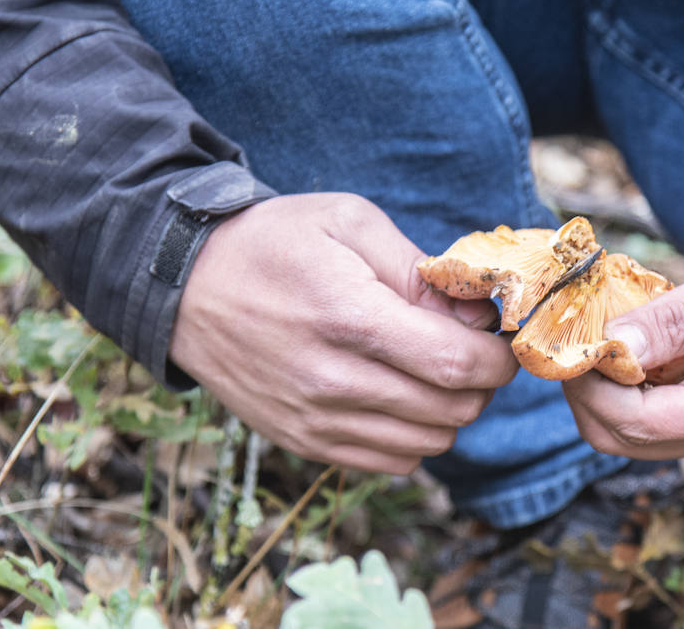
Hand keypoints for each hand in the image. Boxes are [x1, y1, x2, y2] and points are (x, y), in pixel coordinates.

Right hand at [168, 193, 517, 474]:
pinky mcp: (303, 442)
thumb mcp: (349, 222)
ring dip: (449, 410)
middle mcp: (332, 381)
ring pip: (428, 443)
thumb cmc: (274, 242)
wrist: (184, 284)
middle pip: (451, 410)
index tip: (499, 339)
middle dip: (481, 382)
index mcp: (349, 318)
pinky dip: (413, 436)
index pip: (457, 364)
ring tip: (433, 369)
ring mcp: (315, 419)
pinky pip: (390, 462)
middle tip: (470, 348)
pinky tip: (401, 394)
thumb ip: (419, 270)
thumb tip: (476, 313)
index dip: (496, 358)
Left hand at [564, 236, 683, 459]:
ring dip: (600, 383)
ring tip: (605, 326)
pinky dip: (622, 381)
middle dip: (585, 385)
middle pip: (617, 436)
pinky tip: (630, 337)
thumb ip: (674, 320)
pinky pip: (643, 414)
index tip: (575, 332)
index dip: (591, 381)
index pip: (634, 421)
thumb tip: (612, 344)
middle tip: (580, 326)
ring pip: (623, 431)